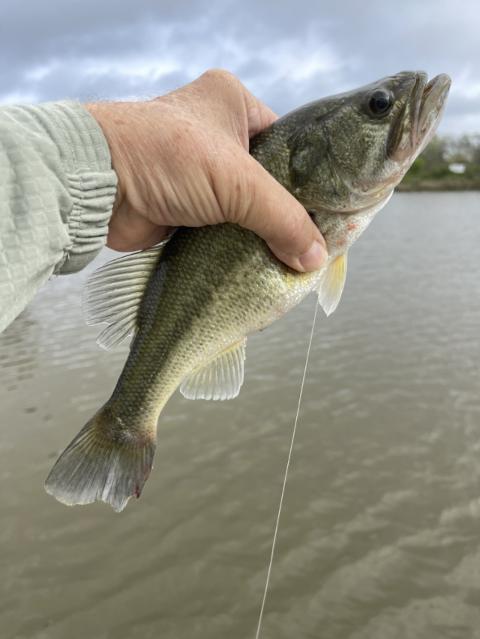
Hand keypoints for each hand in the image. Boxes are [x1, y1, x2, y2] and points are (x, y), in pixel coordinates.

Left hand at [85, 69, 326, 271]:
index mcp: (233, 104)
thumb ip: (283, 219)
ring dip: (258, 231)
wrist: (98, 186)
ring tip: (289, 257)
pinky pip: (222, 225)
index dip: (307, 180)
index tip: (326, 213)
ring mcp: (197, 171)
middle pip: (266, 179)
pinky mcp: (184, 204)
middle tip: (310, 240)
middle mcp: (216, 133)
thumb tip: (316, 258)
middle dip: (283, 211)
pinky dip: (235, 243)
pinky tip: (256, 261)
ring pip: (244, 206)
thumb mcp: (238, 183)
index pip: (287, 144)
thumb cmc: (166, 158)